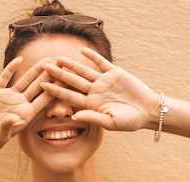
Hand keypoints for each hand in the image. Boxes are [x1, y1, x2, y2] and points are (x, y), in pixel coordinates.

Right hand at [0, 57, 54, 153]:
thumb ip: (7, 127)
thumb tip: (12, 118)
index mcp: (26, 115)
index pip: (43, 101)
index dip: (54, 91)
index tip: (65, 82)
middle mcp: (20, 104)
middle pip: (37, 88)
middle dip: (49, 77)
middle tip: (61, 65)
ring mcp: (9, 96)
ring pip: (25, 81)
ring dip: (35, 70)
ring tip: (47, 60)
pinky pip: (5, 78)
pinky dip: (11, 68)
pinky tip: (19, 59)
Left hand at [41, 48, 159, 131]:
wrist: (147, 111)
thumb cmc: (129, 121)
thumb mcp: (110, 122)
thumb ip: (92, 118)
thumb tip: (74, 117)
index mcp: (91, 105)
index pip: (69, 96)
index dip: (56, 91)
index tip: (42, 86)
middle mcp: (94, 92)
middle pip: (72, 81)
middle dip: (58, 74)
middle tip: (43, 67)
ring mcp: (103, 81)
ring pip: (83, 71)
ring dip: (71, 65)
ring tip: (57, 58)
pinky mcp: (114, 73)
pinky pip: (101, 63)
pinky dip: (92, 56)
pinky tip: (81, 51)